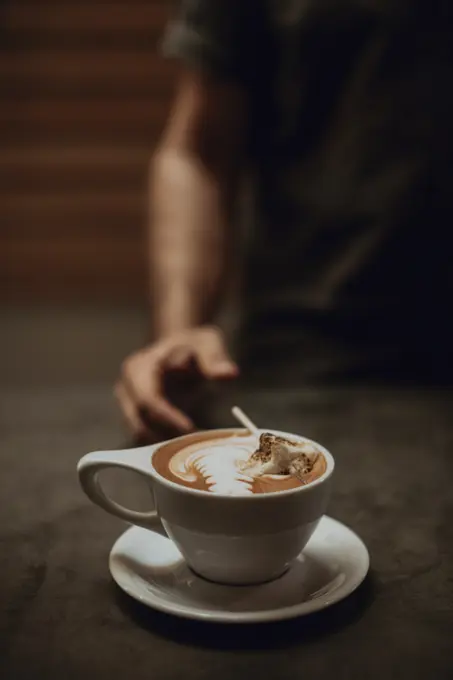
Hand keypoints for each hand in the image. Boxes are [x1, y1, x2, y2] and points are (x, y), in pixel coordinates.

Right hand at [115, 326, 238, 440]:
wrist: (180, 349)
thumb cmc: (194, 346)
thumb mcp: (207, 344)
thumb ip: (215, 359)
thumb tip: (230, 373)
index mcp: (139, 368)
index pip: (148, 400)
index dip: (167, 418)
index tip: (191, 428)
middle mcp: (126, 388)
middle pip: (140, 423)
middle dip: (168, 437)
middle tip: (197, 445)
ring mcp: (128, 405)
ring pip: (142, 436)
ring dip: (166, 447)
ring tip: (196, 446)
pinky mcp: (135, 418)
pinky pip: (147, 439)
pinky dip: (165, 448)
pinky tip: (188, 447)